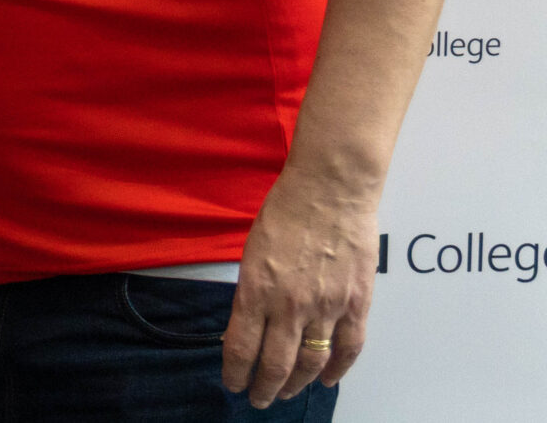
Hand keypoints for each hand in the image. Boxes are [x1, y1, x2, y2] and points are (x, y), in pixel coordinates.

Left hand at [221, 169, 377, 406]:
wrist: (330, 190)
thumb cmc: (285, 212)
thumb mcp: (251, 252)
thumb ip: (252, 291)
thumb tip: (247, 324)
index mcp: (256, 290)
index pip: (241, 347)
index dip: (235, 372)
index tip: (232, 384)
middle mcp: (290, 306)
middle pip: (276, 364)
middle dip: (264, 388)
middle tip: (258, 399)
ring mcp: (327, 307)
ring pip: (311, 362)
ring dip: (297, 384)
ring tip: (286, 394)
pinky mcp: (357, 303)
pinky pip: (349, 348)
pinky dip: (338, 369)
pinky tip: (326, 380)